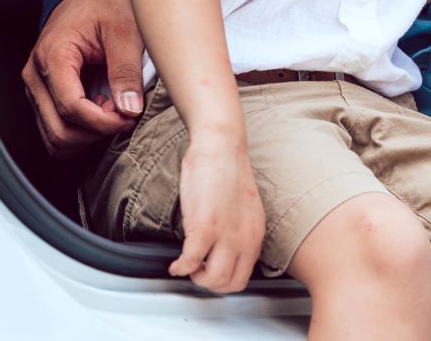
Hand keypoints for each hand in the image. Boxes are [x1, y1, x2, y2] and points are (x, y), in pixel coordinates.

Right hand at [21, 0, 147, 155]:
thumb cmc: (104, 4)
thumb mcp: (125, 30)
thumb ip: (126, 70)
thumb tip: (129, 108)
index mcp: (53, 55)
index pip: (71, 108)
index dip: (103, 122)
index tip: (129, 116)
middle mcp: (36, 74)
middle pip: (59, 130)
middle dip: (96, 133)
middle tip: (124, 115)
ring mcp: (36, 87)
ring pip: (54, 137)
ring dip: (87, 137)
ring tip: (112, 113)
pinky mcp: (43, 94)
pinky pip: (55, 129)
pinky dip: (79, 132)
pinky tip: (100, 114)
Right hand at [170, 135, 265, 292]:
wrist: (221, 145)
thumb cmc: (227, 170)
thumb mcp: (244, 208)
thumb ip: (238, 230)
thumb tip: (223, 249)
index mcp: (255, 234)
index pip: (244, 276)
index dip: (223, 280)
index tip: (210, 271)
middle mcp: (245, 238)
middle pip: (230, 284)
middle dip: (209, 284)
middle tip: (197, 272)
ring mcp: (225, 233)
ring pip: (214, 279)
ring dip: (196, 277)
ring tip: (187, 266)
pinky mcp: (204, 226)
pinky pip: (191, 261)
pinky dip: (180, 267)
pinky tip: (175, 263)